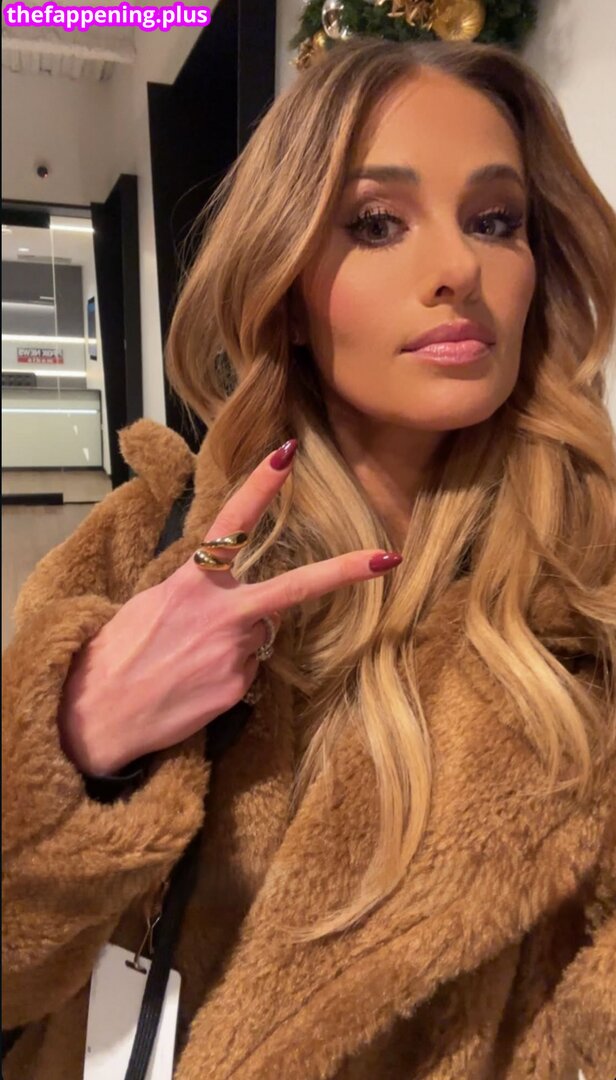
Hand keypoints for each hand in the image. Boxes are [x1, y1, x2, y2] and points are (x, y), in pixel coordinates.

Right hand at [58, 440, 402, 775]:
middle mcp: (219, 613)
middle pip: (291, 590)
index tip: (286, 455)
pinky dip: (229, 674)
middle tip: (386, 558)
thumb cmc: (117, 653)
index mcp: (189, 583)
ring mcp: (232, 652)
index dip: (259, 488)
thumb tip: (236, 600)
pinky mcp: (237, 687)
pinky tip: (195, 683)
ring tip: (190, 660)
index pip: (230, 525)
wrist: (95, 717)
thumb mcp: (152, 605)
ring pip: (259, 634)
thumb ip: (200, 594)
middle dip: (343, 573)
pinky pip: (248, 670)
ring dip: (238, 640)